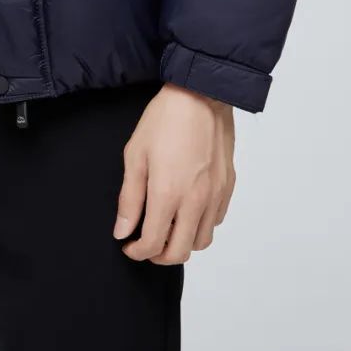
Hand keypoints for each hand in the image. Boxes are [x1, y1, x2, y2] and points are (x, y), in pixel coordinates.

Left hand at [112, 85, 235, 263]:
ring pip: (201, 242)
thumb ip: (129, 199)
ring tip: (167, 228)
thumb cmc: (165, 120)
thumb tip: (123, 231)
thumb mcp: (135, 155)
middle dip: (158, 255)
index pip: (152, 244)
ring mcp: (215, 196)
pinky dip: (200, 225)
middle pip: (180, 253)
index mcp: (168, 195)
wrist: (201, 94)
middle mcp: (195, 202)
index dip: (136, 252)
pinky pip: (216, 221)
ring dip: (182, 243)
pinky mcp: (228, 187)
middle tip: (145, 243)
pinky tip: (187, 210)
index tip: (127, 245)